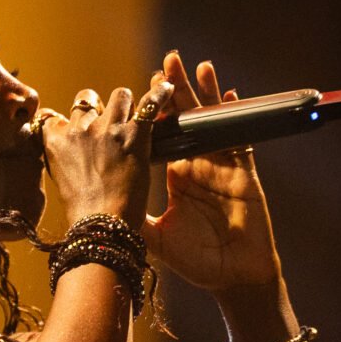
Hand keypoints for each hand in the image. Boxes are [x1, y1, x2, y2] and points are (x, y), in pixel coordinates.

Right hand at [39, 76, 173, 229]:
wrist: (100, 225)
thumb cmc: (82, 213)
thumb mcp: (61, 181)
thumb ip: (63, 159)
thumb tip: (72, 154)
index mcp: (55, 141)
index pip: (53, 116)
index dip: (65, 121)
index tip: (73, 128)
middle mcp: (79, 128)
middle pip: (87, 99)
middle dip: (97, 108)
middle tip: (108, 126)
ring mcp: (107, 129)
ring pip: (119, 96)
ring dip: (126, 104)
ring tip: (135, 116)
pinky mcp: (134, 134)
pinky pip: (149, 103)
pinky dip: (160, 94)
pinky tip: (166, 89)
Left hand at [141, 52, 282, 292]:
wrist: (234, 276)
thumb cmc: (197, 261)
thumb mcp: (156, 237)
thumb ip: (133, 217)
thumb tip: (97, 208)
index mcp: (175, 177)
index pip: (160, 138)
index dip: (150, 117)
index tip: (134, 93)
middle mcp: (196, 165)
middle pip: (183, 120)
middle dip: (172, 92)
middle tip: (162, 65)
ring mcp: (220, 166)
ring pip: (209, 121)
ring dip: (202, 93)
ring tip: (192, 66)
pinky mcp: (242, 172)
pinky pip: (239, 137)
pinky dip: (235, 116)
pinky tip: (229, 95)